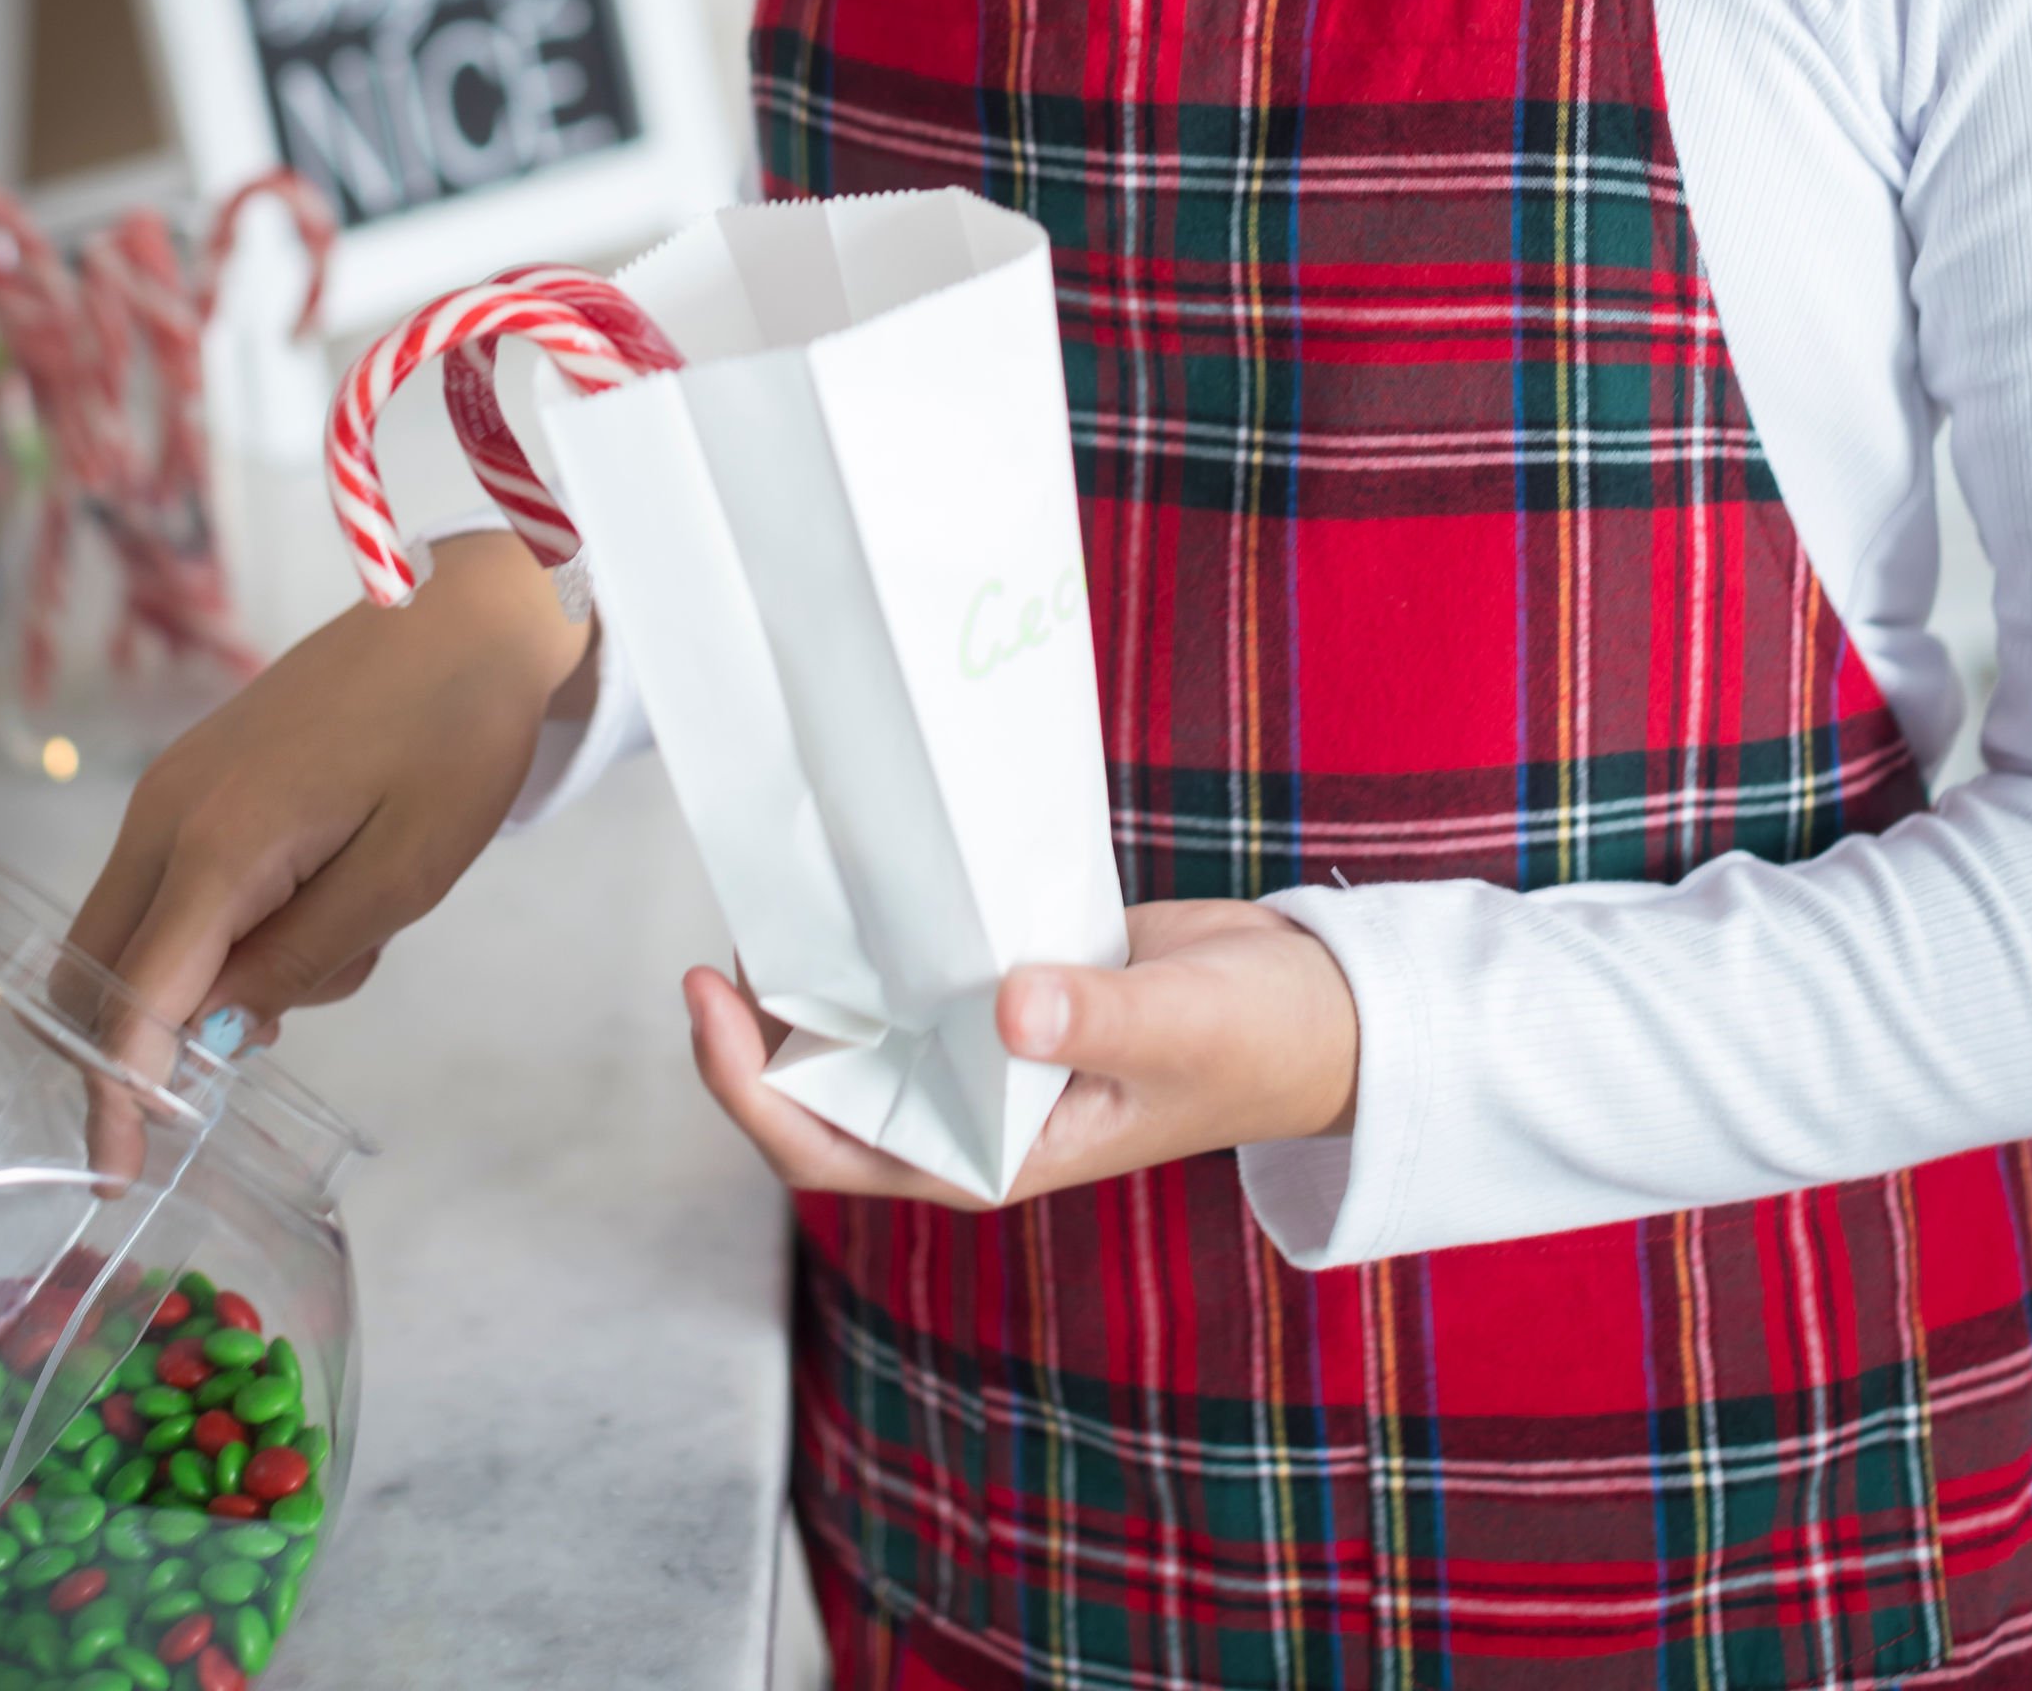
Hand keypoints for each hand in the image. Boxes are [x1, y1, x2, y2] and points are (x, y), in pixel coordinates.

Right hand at [68, 533, 588, 1083]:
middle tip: (250, 1062)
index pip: (135, 1001)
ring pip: (136, 932)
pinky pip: (172, 885)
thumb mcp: (402, 877)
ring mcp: (173, 787)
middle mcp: (167, 811)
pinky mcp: (197, 776)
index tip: (116, 1177)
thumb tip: (213, 1029)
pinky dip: (225, 928)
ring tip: (352, 929)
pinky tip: (330, 896)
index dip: (119, 1097)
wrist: (470, 612)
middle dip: (145, 1045)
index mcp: (218, 841)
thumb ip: (300, 962)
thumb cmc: (455, 738)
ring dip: (210, 979)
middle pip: (98, 969)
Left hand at [682, 900, 1358, 1207]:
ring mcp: (981, 1053)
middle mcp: (969, 1113)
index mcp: (991, 1155)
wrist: (1319, 1005)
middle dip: (753, 1028)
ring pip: (859, 1029)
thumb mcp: (1179, 1028)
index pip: (831, 1149)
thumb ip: (1096, 1020)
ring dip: (808, 978)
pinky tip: (851, 876)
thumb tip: (1008, 1011)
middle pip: (817, 1091)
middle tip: (728, 927)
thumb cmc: (1261, 1041)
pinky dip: (872, 938)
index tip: (713, 999)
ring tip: (774, 890)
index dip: (752, 1087)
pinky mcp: (1003, 990)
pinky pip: (910, 973)